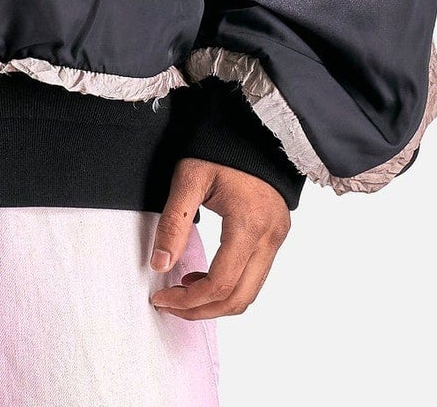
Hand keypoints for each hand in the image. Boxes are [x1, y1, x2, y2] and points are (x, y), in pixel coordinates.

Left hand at [147, 158, 291, 319]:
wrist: (254, 125)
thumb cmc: (219, 145)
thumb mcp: (189, 177)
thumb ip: (174, 222)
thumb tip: (159, 264)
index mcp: (249, 223)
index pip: (220, 283)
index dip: (189, 299)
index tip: (161, 296)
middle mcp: (270, 237)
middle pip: (239, 298)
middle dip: (202, 310)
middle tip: (170, 304)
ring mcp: (277, 238)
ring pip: (250, 293)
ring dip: (216, 302)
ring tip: (183, 290)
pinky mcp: (276, 235)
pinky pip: (255, 276)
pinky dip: (229, 286)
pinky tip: (204, 275)